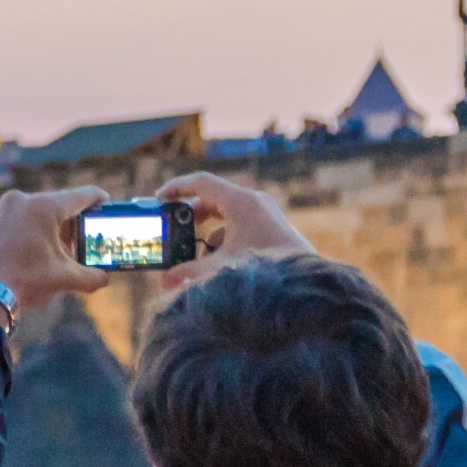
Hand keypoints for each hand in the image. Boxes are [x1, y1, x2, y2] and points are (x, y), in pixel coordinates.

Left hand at [0, 186, 112, 313]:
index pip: (81, 196)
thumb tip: (102, 278)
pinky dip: (19, 231)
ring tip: (47, 250)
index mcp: (43, 207)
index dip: (97, 200)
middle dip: (67, 222)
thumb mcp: (63, 279)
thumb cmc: (22, 282)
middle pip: (53, 205)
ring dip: (42, 227)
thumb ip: (90, 277)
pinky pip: (7, 221)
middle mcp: (19, 200)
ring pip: (28, 213)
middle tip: (75, 239)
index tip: (104, 204)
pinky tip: (21, 251)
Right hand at [154, 172, 313, 290]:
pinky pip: (241, 228)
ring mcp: (265, 215)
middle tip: (175, 230)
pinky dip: (227, 243)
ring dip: (209, 237)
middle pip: (213, 199)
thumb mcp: (220, 270)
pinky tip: (223, 267)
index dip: (176, 188)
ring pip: (227, 217)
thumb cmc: (265, 271)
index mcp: (240, 202)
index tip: (159, 199)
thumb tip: (166, 281)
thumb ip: (188, 273)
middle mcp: (254, 203)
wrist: (307, 284)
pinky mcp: (272, 230)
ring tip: (201, 262)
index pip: (201, 182)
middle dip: (191, 218)